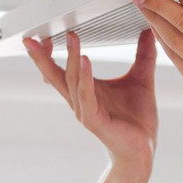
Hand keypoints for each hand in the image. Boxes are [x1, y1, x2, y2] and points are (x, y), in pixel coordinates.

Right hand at [22, 30, 158, 175]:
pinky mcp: (95, 120)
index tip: (43, 36)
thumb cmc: (138, 121)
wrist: (143, 150)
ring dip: (71, 58)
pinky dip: (84, 77)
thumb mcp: (141, 80)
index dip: (49, 54)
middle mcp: (80, 101)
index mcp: (86, 91)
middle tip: (34, 38)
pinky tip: (85, 60)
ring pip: (72, 81)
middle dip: (43, 56)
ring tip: (72, 37)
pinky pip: (86, 96)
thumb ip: (143, 55)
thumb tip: (149, 32)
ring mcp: (85, 111)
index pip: (60, 70)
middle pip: (55, 76)